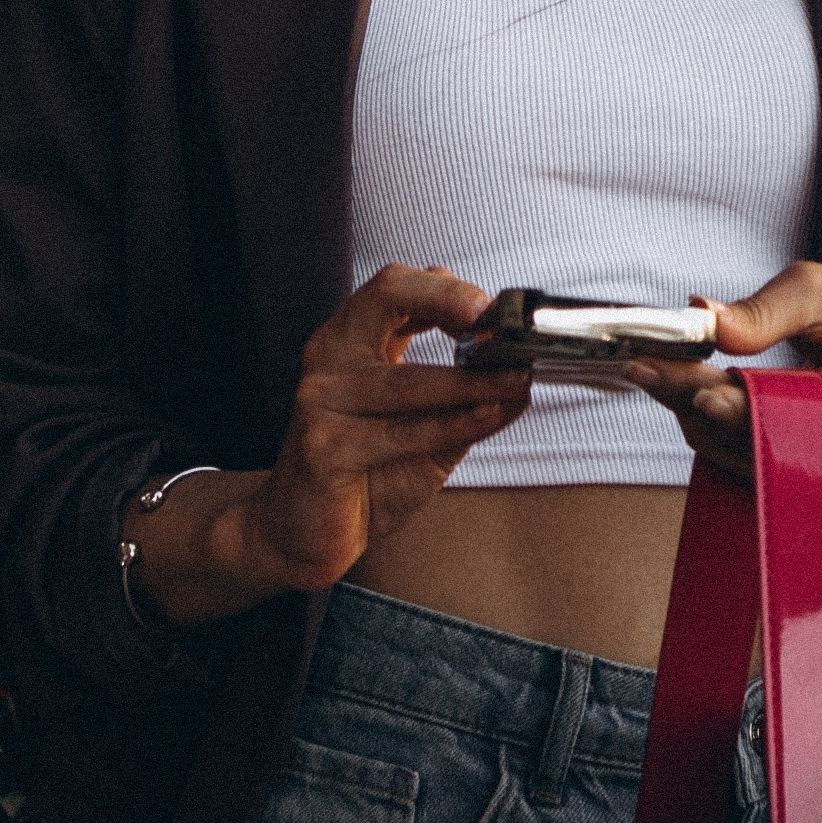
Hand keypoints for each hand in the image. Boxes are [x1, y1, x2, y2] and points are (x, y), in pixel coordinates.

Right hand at [123, 269, 528, 626]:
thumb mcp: (423, 431)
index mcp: (348, 341)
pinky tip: (487, 419)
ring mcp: (320, 400)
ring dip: (472, 383)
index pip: (394, 286)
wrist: (301, 535)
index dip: (445, 288)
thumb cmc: (363, 477)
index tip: (491, 308)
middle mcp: (328, 358)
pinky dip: (452, 426)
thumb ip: (460, 398)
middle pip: (387, 298)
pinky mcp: (323, 447)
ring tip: (517, 382)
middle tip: (497, 323)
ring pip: (409, 380)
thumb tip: (520, 375)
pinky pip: (401, 433)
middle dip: (448, 301)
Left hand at [635, 261, 821, 540]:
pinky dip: (711, 433)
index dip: (753, 408)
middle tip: (645, 368)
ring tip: (659, 374)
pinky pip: (749, 466)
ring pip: (748, 457)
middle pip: (766, 437)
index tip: (701, 391)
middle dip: (695, 402)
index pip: (809, 410)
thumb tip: (704, 317)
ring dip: (694, 417)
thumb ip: (766, 309)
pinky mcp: (815, 486)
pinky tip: (686, 399)